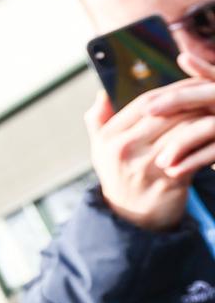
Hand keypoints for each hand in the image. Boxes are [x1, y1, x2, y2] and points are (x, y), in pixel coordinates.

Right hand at [86, 58, 214, 230]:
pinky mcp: (170, 179)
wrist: (131, 220)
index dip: (172, 90)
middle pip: (167, 112)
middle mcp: (126, 149)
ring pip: (185, 128)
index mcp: (110, 138)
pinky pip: (196, 151)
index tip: (192, 82)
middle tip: (212, 91)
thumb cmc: (119, 179)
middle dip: (194, 99)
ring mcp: (148, 164)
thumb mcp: (100, 150)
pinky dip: (210, 140)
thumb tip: (101, 94)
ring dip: (206, 117)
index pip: (146, 103)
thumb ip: (99, 121)